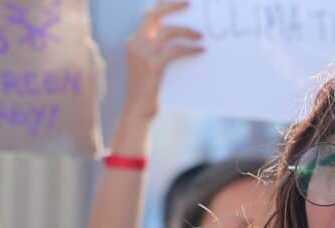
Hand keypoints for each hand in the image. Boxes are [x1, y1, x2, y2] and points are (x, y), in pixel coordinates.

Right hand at [122, 1, 203, 120]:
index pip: (149, 17)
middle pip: (154, 15)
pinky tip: (201, 50)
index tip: (180, 3)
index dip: (164, 8)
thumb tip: (180, 40)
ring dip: (187, 31)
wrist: (137, 110)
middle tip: (190, 4)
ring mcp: (142, 54)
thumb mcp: (149, 66)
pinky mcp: (153, 65)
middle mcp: (135, 43)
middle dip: (172, 7)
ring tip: (201, 35)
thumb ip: (158, 51)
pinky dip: (190, 49)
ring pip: (168, 32)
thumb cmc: (147, 90)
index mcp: (134, 42)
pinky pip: (175, 50)